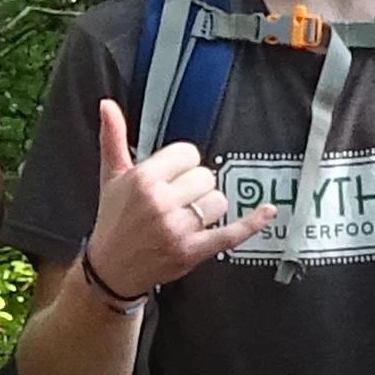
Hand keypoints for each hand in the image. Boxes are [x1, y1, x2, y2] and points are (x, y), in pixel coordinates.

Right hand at [85, 97, 273, 297]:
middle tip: (176, 200)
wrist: (111, 269)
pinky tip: (267, 211)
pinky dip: (252, 223)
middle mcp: (160, 202)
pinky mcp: (192, 251)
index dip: (183, 164)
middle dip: (195, 186)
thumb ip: (113, 138)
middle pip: (205, 176)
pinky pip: (231, 233)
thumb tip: (107, 105)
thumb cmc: (114, 221)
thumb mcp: (111, 177)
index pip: (188, 153)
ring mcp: (177, 228)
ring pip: (219, 200)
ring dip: (208, 207)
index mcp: (142, 179)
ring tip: (186, 216)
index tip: (173, 176)